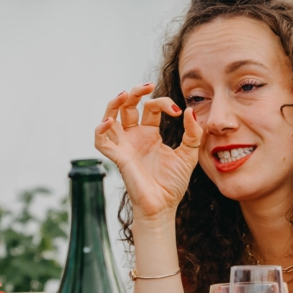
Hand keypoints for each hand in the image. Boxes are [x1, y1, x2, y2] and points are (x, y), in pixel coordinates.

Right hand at [94, 83, 202, 222]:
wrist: (163, 206)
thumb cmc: (173, 184)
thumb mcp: (188, 153)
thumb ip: (192, 132)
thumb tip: (189, 110)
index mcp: (150, 134)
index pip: (151, 108)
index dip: (163, 103)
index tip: (177, 111)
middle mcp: (134, 137)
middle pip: (127, 107)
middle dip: (135, 93)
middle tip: (147, 86)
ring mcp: (124, 146)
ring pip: (110, 118)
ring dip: (114, 104)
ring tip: (124, 94)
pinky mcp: (118, 158)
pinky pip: (101, 142)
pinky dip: (100, 131)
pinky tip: (108, 122)